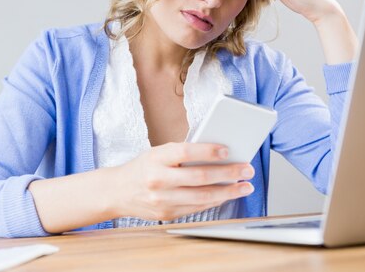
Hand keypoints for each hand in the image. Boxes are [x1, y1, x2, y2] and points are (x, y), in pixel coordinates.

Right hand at [110, 142, 254, 220]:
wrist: (118, 191)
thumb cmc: (142, 168)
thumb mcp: (157, 153)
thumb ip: (181, 153)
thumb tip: (215, 153)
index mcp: (155, 158)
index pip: (185, 152)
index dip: (208, 151)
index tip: (227, 150)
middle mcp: (158, 180)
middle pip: (199, 177)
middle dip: (227, 174)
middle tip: (246, 169)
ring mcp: (162, 200)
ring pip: (201, 197)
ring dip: (227, 192)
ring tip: (244, 186)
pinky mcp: (167, 214)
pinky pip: (196, 208)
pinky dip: (214, 201)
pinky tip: (226, 195)